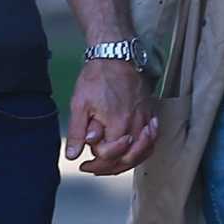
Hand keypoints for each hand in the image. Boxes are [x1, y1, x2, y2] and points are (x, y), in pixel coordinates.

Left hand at [65, 59, 157, 177]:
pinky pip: (151, 140)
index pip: (110, 156)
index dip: (95, 163)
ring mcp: (145, 119)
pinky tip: (132, 151)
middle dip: (110, 168)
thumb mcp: (80, 103)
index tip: (84, 164)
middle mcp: (135, 124)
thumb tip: (72, 155)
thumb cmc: (97, 77)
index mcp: (117, 123)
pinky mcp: (150, 113)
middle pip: (128, 159)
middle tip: (94, 168)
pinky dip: (143, 150)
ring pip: (143, 152)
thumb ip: (77, 132)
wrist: (116, 54)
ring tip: (112, 165)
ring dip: (127, 163)